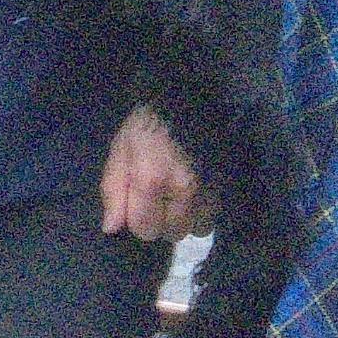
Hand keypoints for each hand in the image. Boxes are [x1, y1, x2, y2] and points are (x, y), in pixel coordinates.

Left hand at [101, 105, 220, 243]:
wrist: (184, 104)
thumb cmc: (144, 128)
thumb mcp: (119, 152)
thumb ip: (113, 191)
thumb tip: (112, 228)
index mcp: (152, 180)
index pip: (145, 229)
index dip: (137, 222)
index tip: (136, 206)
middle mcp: (184, 189)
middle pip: (171, 233)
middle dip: (160, 223)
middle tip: (156, 201)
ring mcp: (209, 189)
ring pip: (196, 229)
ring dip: (183, 220)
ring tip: (175, 200)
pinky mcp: (226, 185)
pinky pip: (213, 217)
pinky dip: (201, 213)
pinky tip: (191, 197)